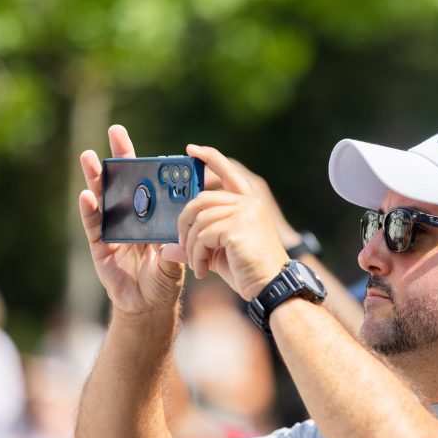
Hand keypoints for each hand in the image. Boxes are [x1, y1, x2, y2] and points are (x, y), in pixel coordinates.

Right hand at [78, 125, 184, 316]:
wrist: (149, 306)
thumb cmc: (165, 280)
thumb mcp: (176, 259)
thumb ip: (175, 244)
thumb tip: (181, 227)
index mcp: (151, 216)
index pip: (148, 184)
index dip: (146, 163)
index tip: (152, 143)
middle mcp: (130, 218)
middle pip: (123, 183)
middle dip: (119, 158)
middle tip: (116, 131)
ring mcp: (113, 230)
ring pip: (104, 198)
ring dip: (97, 178)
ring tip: (91, 156)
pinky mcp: (100, 246)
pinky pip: (94, 225)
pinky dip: (90, 211)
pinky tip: (87, 196)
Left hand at [162, 145, 288, 300]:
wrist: (272, 287)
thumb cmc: (249, 272)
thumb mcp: (219, 254)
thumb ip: (196, 245)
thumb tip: (166, 249)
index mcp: (248, 204)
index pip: (228, 171)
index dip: (209, 157)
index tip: (190, 150)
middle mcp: (249, 203)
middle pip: (201, 199)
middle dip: (184, 222)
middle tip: (181, 244)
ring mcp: (244, 212)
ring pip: (199, 220)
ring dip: (191, 246)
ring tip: (196, 264)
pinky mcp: (238, 227)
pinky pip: (203, 236)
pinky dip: (197, 255)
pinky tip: (202, 270)